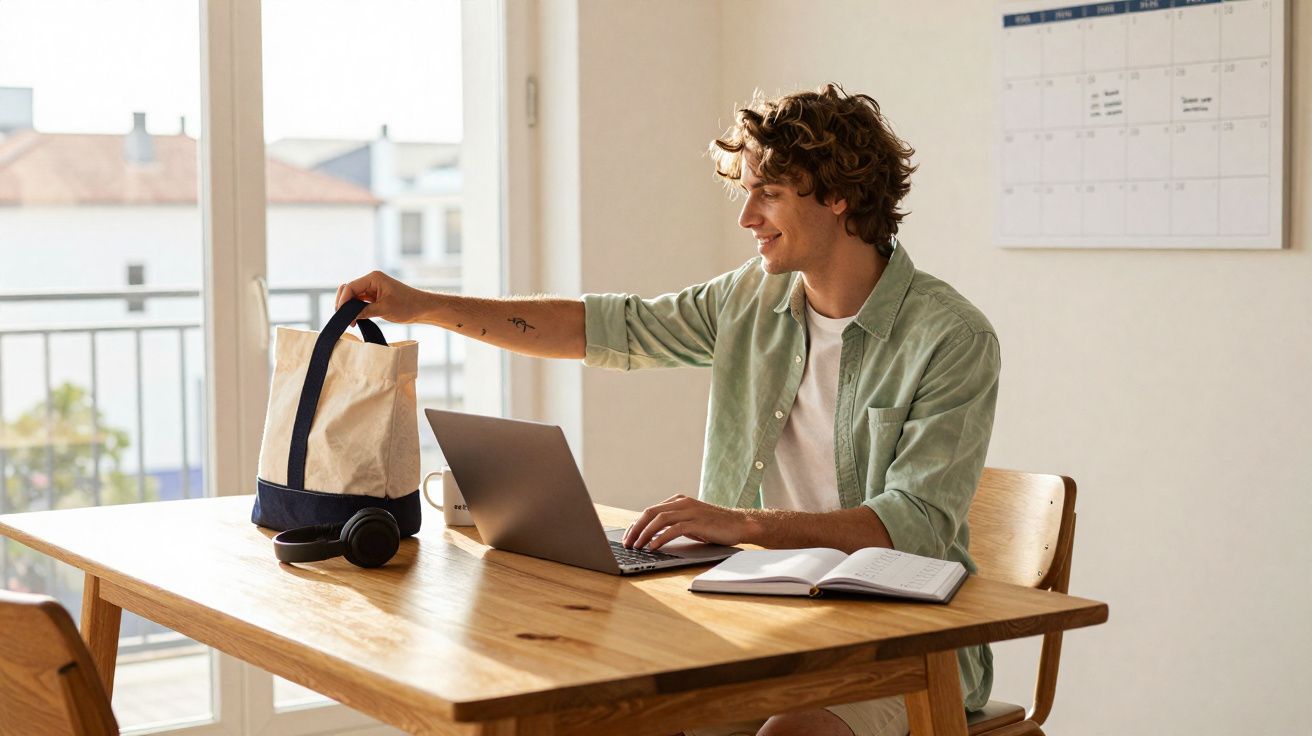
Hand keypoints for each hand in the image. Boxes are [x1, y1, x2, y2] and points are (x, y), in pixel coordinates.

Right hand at [334, 270, 429, 323]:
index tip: (341, 315)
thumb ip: (364, 311)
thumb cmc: (408, 305)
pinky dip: (355, 310)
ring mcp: (372, 289)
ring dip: (349, 309)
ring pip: (353, 297)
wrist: (422, 308)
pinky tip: (355, 320)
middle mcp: (371, 281)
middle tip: (345, 319)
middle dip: (344, 304)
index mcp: (373, 278)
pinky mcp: (374, 297)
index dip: (343, 301)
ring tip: (351, 322)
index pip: (350, 287)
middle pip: (348, 291)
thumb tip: (348, 316)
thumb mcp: (384, 309)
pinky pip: (359, 302)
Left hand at [622, 494, 753, 550]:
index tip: (628, 537)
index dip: (636, 524)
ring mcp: (690, 511)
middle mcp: (682, 503)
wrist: (740, 524)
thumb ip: (674, 524)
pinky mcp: (697, 522)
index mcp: (679, 501)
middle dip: (636, 528)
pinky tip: (653, 547)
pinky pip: (674, 529)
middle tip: (627, 543)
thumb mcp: (691, 522)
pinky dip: (661, 538)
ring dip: (645, 534)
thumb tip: (652, 536)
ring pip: (659, 519)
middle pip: (651, 513)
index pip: (651, 511)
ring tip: (637, 546)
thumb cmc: (716, 526)